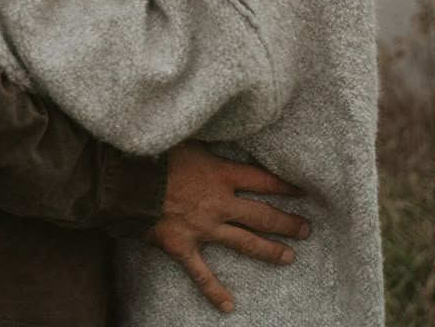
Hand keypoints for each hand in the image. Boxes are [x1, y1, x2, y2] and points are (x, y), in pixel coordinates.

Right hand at [144, 141, 310, 314]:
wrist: (129, 179)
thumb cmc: (158, 153)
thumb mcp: (190, 139)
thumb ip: (211, 143)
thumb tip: (225, 128)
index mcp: (221, 174)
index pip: (262, 181)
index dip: (284, 186)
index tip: (302, 190)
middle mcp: (220, 203)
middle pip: (261, 215)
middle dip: (286, 222)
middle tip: (306, 229)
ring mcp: (204, 227)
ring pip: (244, 243)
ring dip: (268, 251)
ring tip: (289, 257)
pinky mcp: (183, 245)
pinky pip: (201, 273)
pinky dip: (214, 290)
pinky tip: (228, 306)